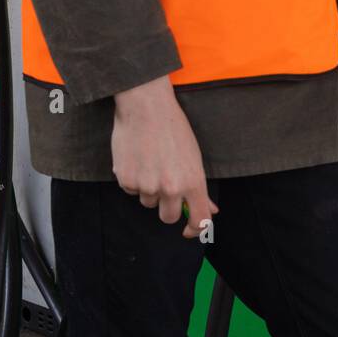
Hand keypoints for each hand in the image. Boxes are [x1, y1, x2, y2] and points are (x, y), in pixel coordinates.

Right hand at [111, 74, 218, 238]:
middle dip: (167, 206)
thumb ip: (199, 186)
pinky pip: (130, 190)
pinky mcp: (127, 180)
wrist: (146, 106)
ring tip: (150, 161)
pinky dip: (133, 179)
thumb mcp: (194, 157)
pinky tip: (137, 158)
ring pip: (148, 202)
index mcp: (193, 181)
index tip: (188, 230)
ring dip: (148, 189)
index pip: (199, 220)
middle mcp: (171, 188)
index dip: (194, 229)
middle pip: (168, 217)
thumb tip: (210, 209)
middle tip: (164, 185)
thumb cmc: (173, 127)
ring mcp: (148, 186)